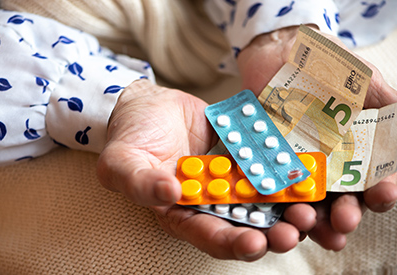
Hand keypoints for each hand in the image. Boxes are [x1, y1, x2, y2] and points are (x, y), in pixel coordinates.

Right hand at [97, 79, 315, 260]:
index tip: (253, 243)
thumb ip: (139, 183)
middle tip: (294, 231)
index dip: (231, 243)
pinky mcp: (245, 153)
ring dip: (288, 209)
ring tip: (308, 210)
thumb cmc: (131, 135)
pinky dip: (287, 172)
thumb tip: (168, 194)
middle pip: (246, 224)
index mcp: (183, 212)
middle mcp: (212, 200)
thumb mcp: (122, 162)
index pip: (210, 235)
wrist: (151, 105)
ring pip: (264, 199)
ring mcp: (232, 177)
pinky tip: (305, 175)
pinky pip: (268, 164)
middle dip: (272, 233)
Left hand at [236, 25, 396, 249]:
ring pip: (306, 202)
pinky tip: (277, 210)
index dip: (382, 193)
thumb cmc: (329, 67)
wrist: (281, 53)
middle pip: (340, 201)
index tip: (382, 195)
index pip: (373, 183)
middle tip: (342, 223)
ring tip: (309, 226)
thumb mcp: (368, 85)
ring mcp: (297, 165)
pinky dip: (274, 201)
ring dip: (310, 219)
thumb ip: (389, 111)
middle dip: (344, 216)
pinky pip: (272, 185)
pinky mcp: (268, 161)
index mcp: (356, 153)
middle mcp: (328, 165)